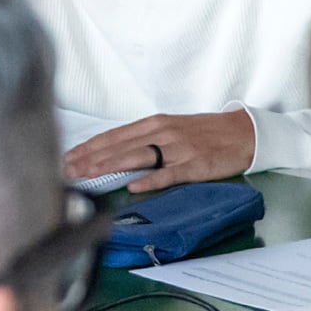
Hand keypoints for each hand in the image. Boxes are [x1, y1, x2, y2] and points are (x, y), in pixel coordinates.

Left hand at [66, 109, 255, 194]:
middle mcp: (163, 133)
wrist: (243, 132)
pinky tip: (135, 186)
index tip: (67, 157)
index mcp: (154, 124)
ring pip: (139, 156)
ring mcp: (179, 149)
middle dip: (91, 158)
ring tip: (89, 174)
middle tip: (67, 169)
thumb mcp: (170, 130)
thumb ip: (143, 141)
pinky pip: (171, 173)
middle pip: (120, 146)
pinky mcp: (196, 165)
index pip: (113, 136)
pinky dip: (152, 179)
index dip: (89, 147)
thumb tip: (112, 153)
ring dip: (111, 166)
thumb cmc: (204, 132)